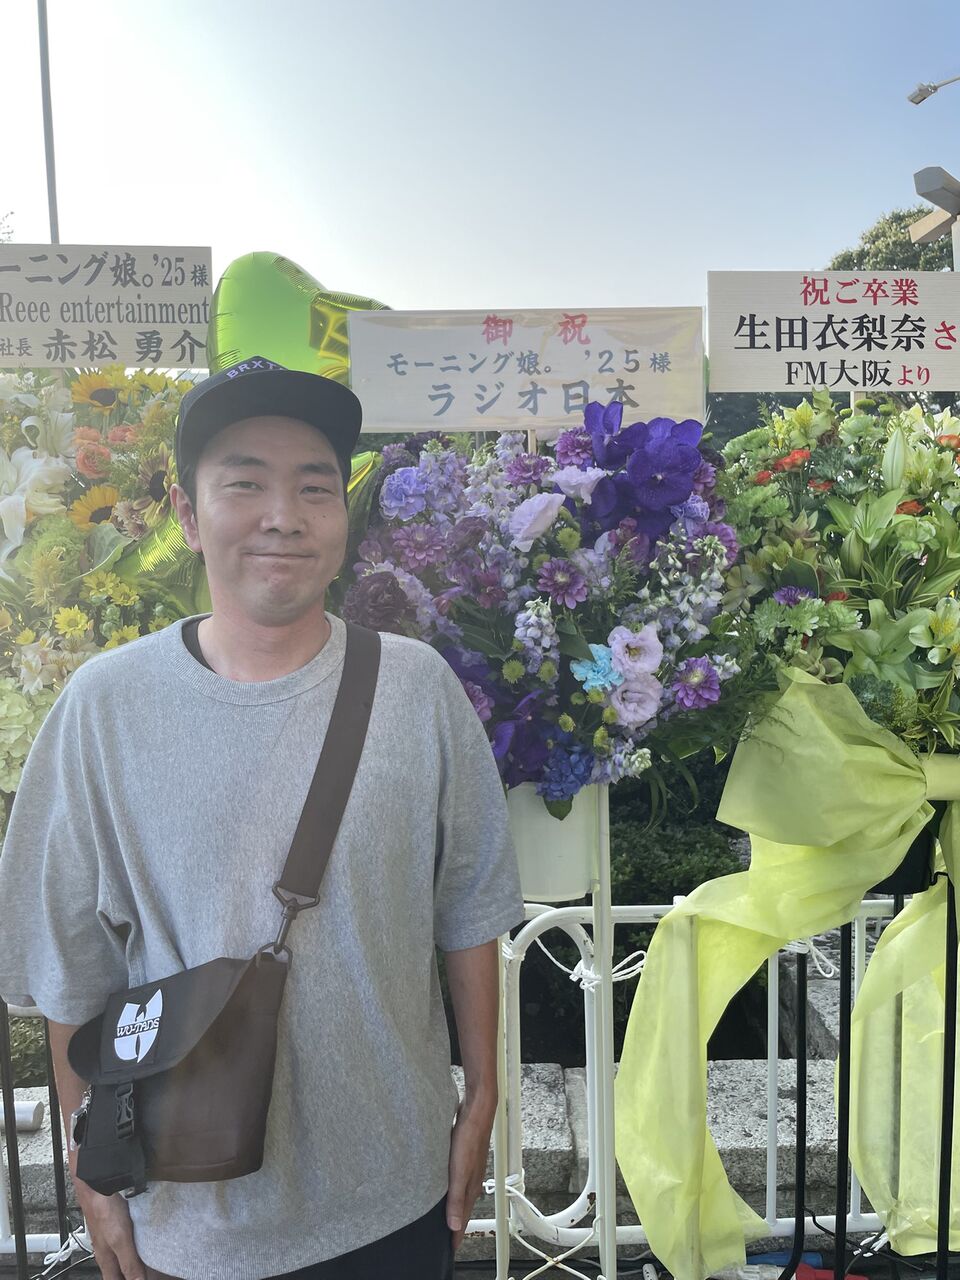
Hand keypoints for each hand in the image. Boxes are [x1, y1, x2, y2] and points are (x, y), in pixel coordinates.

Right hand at [75, 1184, 145, 1279]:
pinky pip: (129, 1241)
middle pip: (121, 1272)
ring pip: (125, 1256)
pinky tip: (147, 1240)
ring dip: (138, 1261)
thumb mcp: (119, 1239)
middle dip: (135, 1274)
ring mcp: (113, 1237)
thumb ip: (128, 1262)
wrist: (97, 1183)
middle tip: (152, 1272)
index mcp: (107, 1260)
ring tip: (152, 1262)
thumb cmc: (103, 1210)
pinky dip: (139, 1245)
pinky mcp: (118, 1224)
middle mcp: (108, 1251)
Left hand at [446, 1094, 496, 1252]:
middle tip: (445, 1237)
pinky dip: (451, 1188)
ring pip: (460, 1193)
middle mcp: (473, 1180)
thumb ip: (456, 1199)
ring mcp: (469, 1168)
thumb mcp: (459, 1171)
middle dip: (455, 1224)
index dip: (456, 1236)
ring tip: (443, 1216)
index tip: (449, 1250)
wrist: (477, 1109)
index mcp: (473, 1187)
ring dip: (453, 1206)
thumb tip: (454, 1226)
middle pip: (463, 1208)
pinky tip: (443, 1185)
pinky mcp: (464, 1156)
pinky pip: (457, 1179)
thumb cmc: (470, 1137)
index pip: (464, 1219)